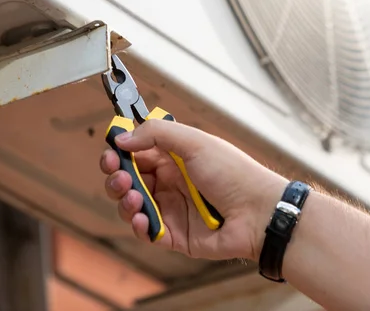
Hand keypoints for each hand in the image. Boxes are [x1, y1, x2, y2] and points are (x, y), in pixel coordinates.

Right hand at [100, 119, 287, 260]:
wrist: (259, 212)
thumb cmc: (234, 174)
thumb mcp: (195, 142)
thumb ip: (156, 134)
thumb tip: (122, 137)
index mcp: (173, 160)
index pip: (136, 154)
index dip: (119, 154)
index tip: (110, 153)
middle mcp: (170, 184)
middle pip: (128, 181)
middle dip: (117, 178)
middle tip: (119, 176)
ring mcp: (171, 210)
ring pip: (132, 207)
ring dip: (125, 201)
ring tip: (134, 198)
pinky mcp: (175, 235)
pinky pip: (147, 232)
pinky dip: (138, 226)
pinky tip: (141, 218)